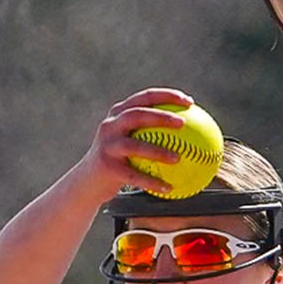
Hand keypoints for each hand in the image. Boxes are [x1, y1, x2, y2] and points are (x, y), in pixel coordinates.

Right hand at [73, 87, 196, 196]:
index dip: (167, 96)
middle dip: (161, 116)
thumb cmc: (120, 160)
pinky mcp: (106, 166)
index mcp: (119, 113)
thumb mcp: (131, 140)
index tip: (189, 102)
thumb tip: (194, 133)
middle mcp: (110, 125)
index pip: (145, 97)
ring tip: (178, 158)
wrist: (88, 180)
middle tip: (183, 124)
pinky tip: (169, 188)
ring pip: (135, 145)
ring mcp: (107, 145)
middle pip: (137, 115)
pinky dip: (151, 182)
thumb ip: (153, 132)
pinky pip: (133, 175)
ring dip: (158, 151)